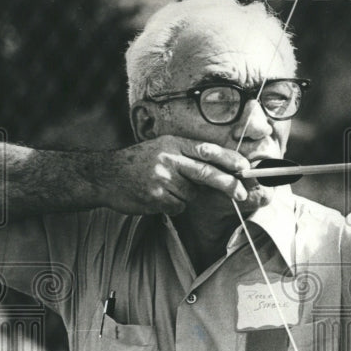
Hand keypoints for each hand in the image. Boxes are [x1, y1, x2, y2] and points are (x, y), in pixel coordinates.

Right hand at [97, 136, 250, 214]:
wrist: (105, 175)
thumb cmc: (140, 162)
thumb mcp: (163, 149)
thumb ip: (188, 156)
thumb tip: (222, 170)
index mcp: (173, 144)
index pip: (207, 150)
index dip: (229, 159)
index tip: (245, 167)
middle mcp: (168, 159)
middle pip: (206, 173)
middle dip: (228, 184)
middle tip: (241, 193)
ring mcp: (161, 178)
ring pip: (191, 194)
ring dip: (186, 196)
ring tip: (166, 188)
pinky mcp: (155, 196)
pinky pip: (178, 205)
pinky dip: (174, 205)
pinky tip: (158, 197)